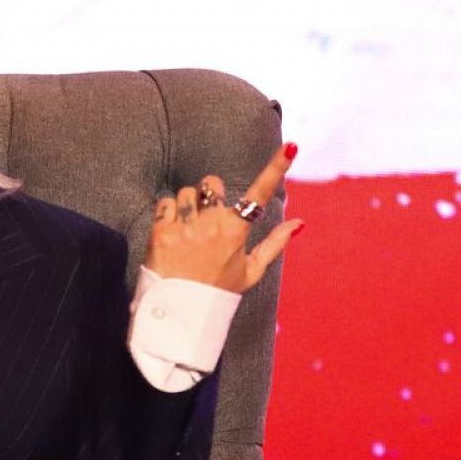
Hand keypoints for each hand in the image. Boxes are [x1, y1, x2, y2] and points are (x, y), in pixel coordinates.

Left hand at [143, 143, 303, 292]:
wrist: (179, 313)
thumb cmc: (217, 292)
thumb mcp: (250, 271)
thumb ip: (275, 244)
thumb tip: (299, 223)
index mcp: (236, 233)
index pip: (260, 194)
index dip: (276, 168)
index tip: (290, 146)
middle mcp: (212, 226)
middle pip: (212, 183)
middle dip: (210, 193)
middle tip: (206, 217)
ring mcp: (185, 228)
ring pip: (186, 192)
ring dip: (187, 205)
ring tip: (187, 232)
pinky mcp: (161, 232)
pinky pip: (165, 202)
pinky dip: (168, 213)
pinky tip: (172, 234)